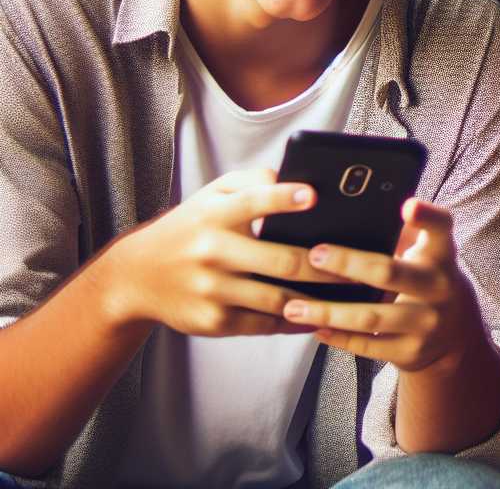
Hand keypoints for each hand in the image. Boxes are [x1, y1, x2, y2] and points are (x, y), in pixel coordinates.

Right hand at [107, 168, 336, 336]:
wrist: (136, 277)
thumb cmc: (191, 228)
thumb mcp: (211, 196)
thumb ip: (252, 182)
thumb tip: (296, 180)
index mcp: (214, 215)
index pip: (251, 202)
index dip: (282, 198)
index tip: (313, 195)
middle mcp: (211, 252)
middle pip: (280, 260)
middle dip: (325, 265)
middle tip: (360, 265)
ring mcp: (211, 289)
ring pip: (277, 298)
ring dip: (318, 299)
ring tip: (352, 295)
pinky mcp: (212, 321)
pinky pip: (263, 323)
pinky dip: (294, 321)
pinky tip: (320, 316)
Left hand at [282, 199, 483, 371]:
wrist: (456, 335)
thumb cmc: (425, 280)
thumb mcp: (427, 255)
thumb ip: (399, 234)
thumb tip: (344, 210)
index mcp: (441, 254)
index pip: (441, 227)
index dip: (426, 215)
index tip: (406, 205)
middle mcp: (439, 286)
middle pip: (389, 272)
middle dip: (347, 264)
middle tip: (313, 255)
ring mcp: (426, 322)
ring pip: (370, 317)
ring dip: (327, 311)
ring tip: (292, 306)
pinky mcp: (411, 351)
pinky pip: (367, 345)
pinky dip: (337, 337)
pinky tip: (314, 328)